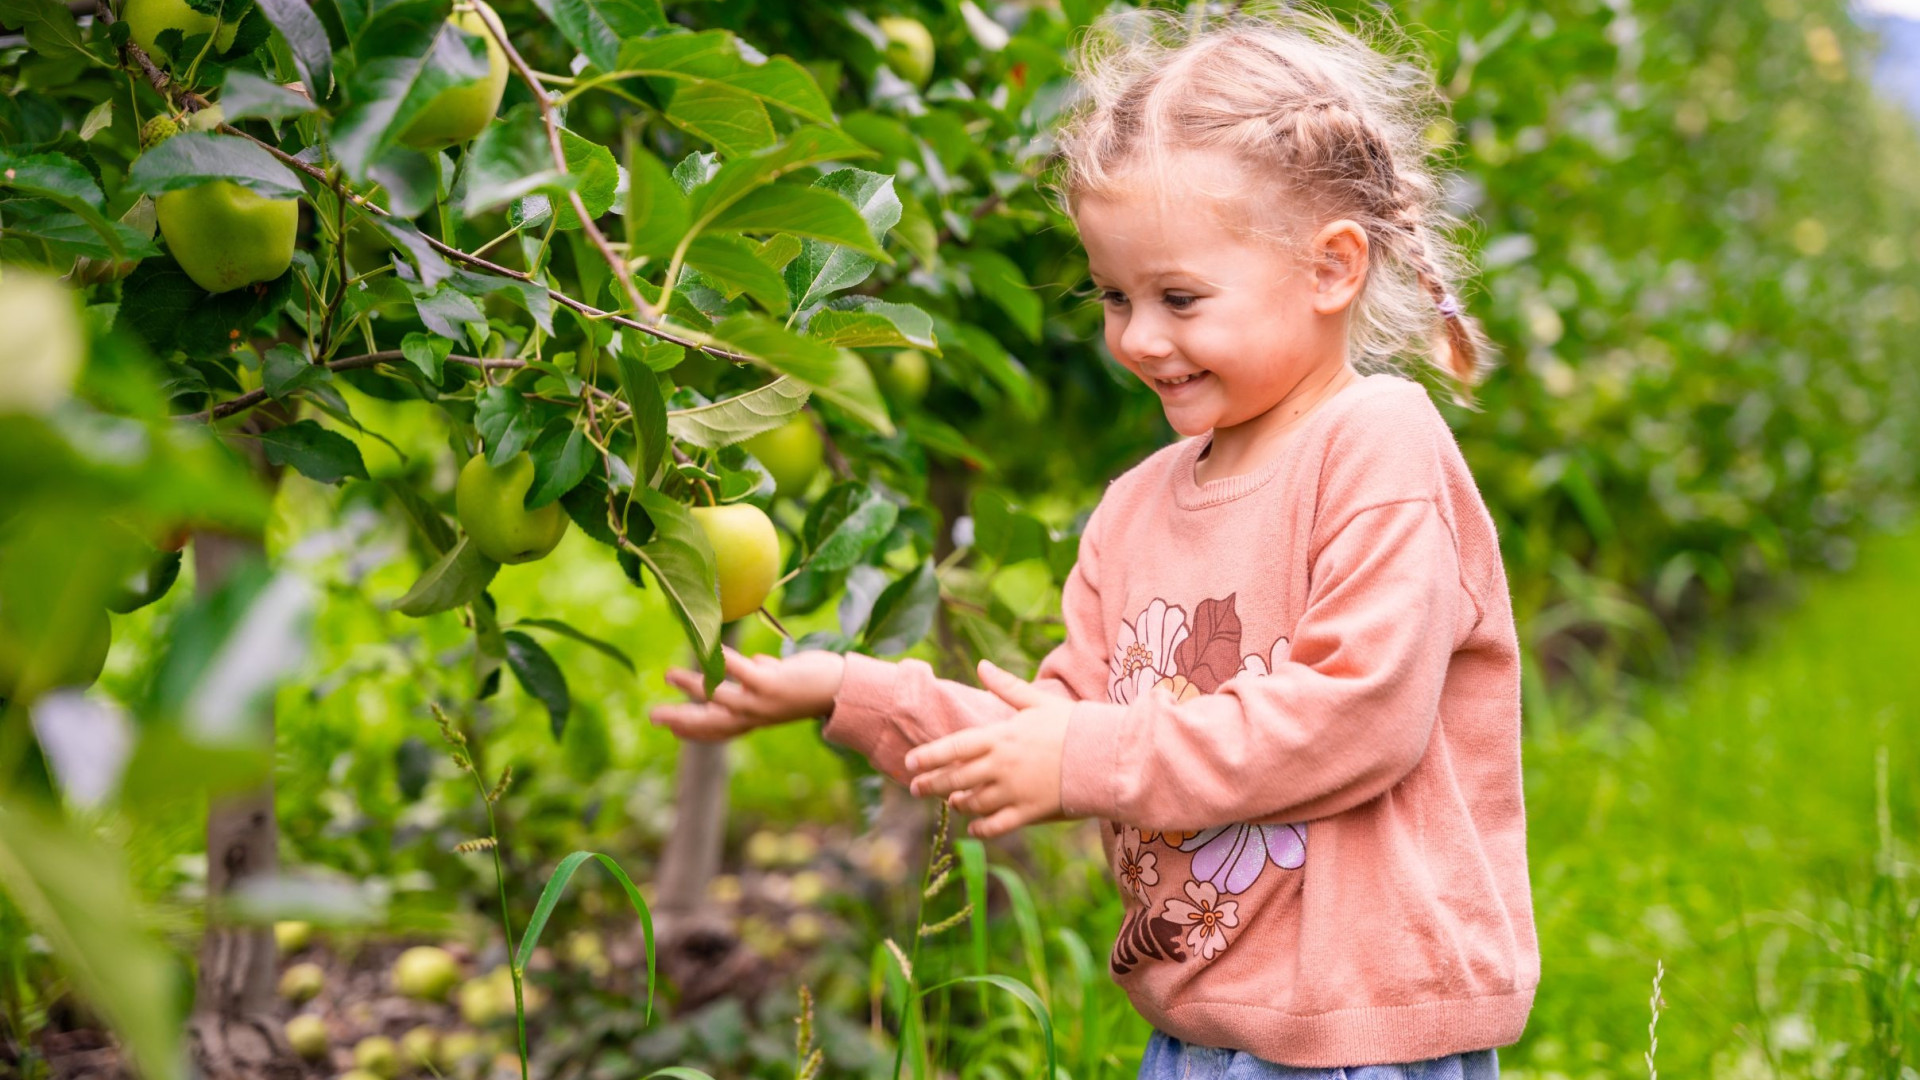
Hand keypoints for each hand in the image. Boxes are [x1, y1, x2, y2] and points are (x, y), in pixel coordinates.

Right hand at [649, 647, 846, 741]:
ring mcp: (760, 702)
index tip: (670, 729)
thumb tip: (757, 662)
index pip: (717, 729)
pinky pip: (738, 671)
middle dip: (679, 720)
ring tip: (669, 675)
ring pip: (716, 697)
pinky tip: (708, 646)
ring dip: (691, 686)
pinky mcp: (769, 685)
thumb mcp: (783, 683)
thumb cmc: (814, 684)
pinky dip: (721, 659)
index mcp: (755, 718)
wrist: (841, 690)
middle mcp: (754, 716)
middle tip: (653, 716)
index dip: (692, 731)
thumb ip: (766, 674)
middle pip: (708, 722)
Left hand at [904, 660, 1071, 837]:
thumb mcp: (1037, 701)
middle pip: (955, 779)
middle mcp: (1000, 766)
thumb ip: (1006, 686)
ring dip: (957, 804)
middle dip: (931, 784)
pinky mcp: (1029, 812)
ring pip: (972, 804)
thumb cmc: (1072, 725)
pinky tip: (973, 827)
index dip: (928, 756)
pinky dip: (980, 829)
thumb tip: (982, 664)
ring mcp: (1013, 791)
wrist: (1105, 756)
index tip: (910, 762)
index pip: (953, 747)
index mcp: (1000, 737)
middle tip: (916, 789)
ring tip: (951, 802)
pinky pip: (996, 826)